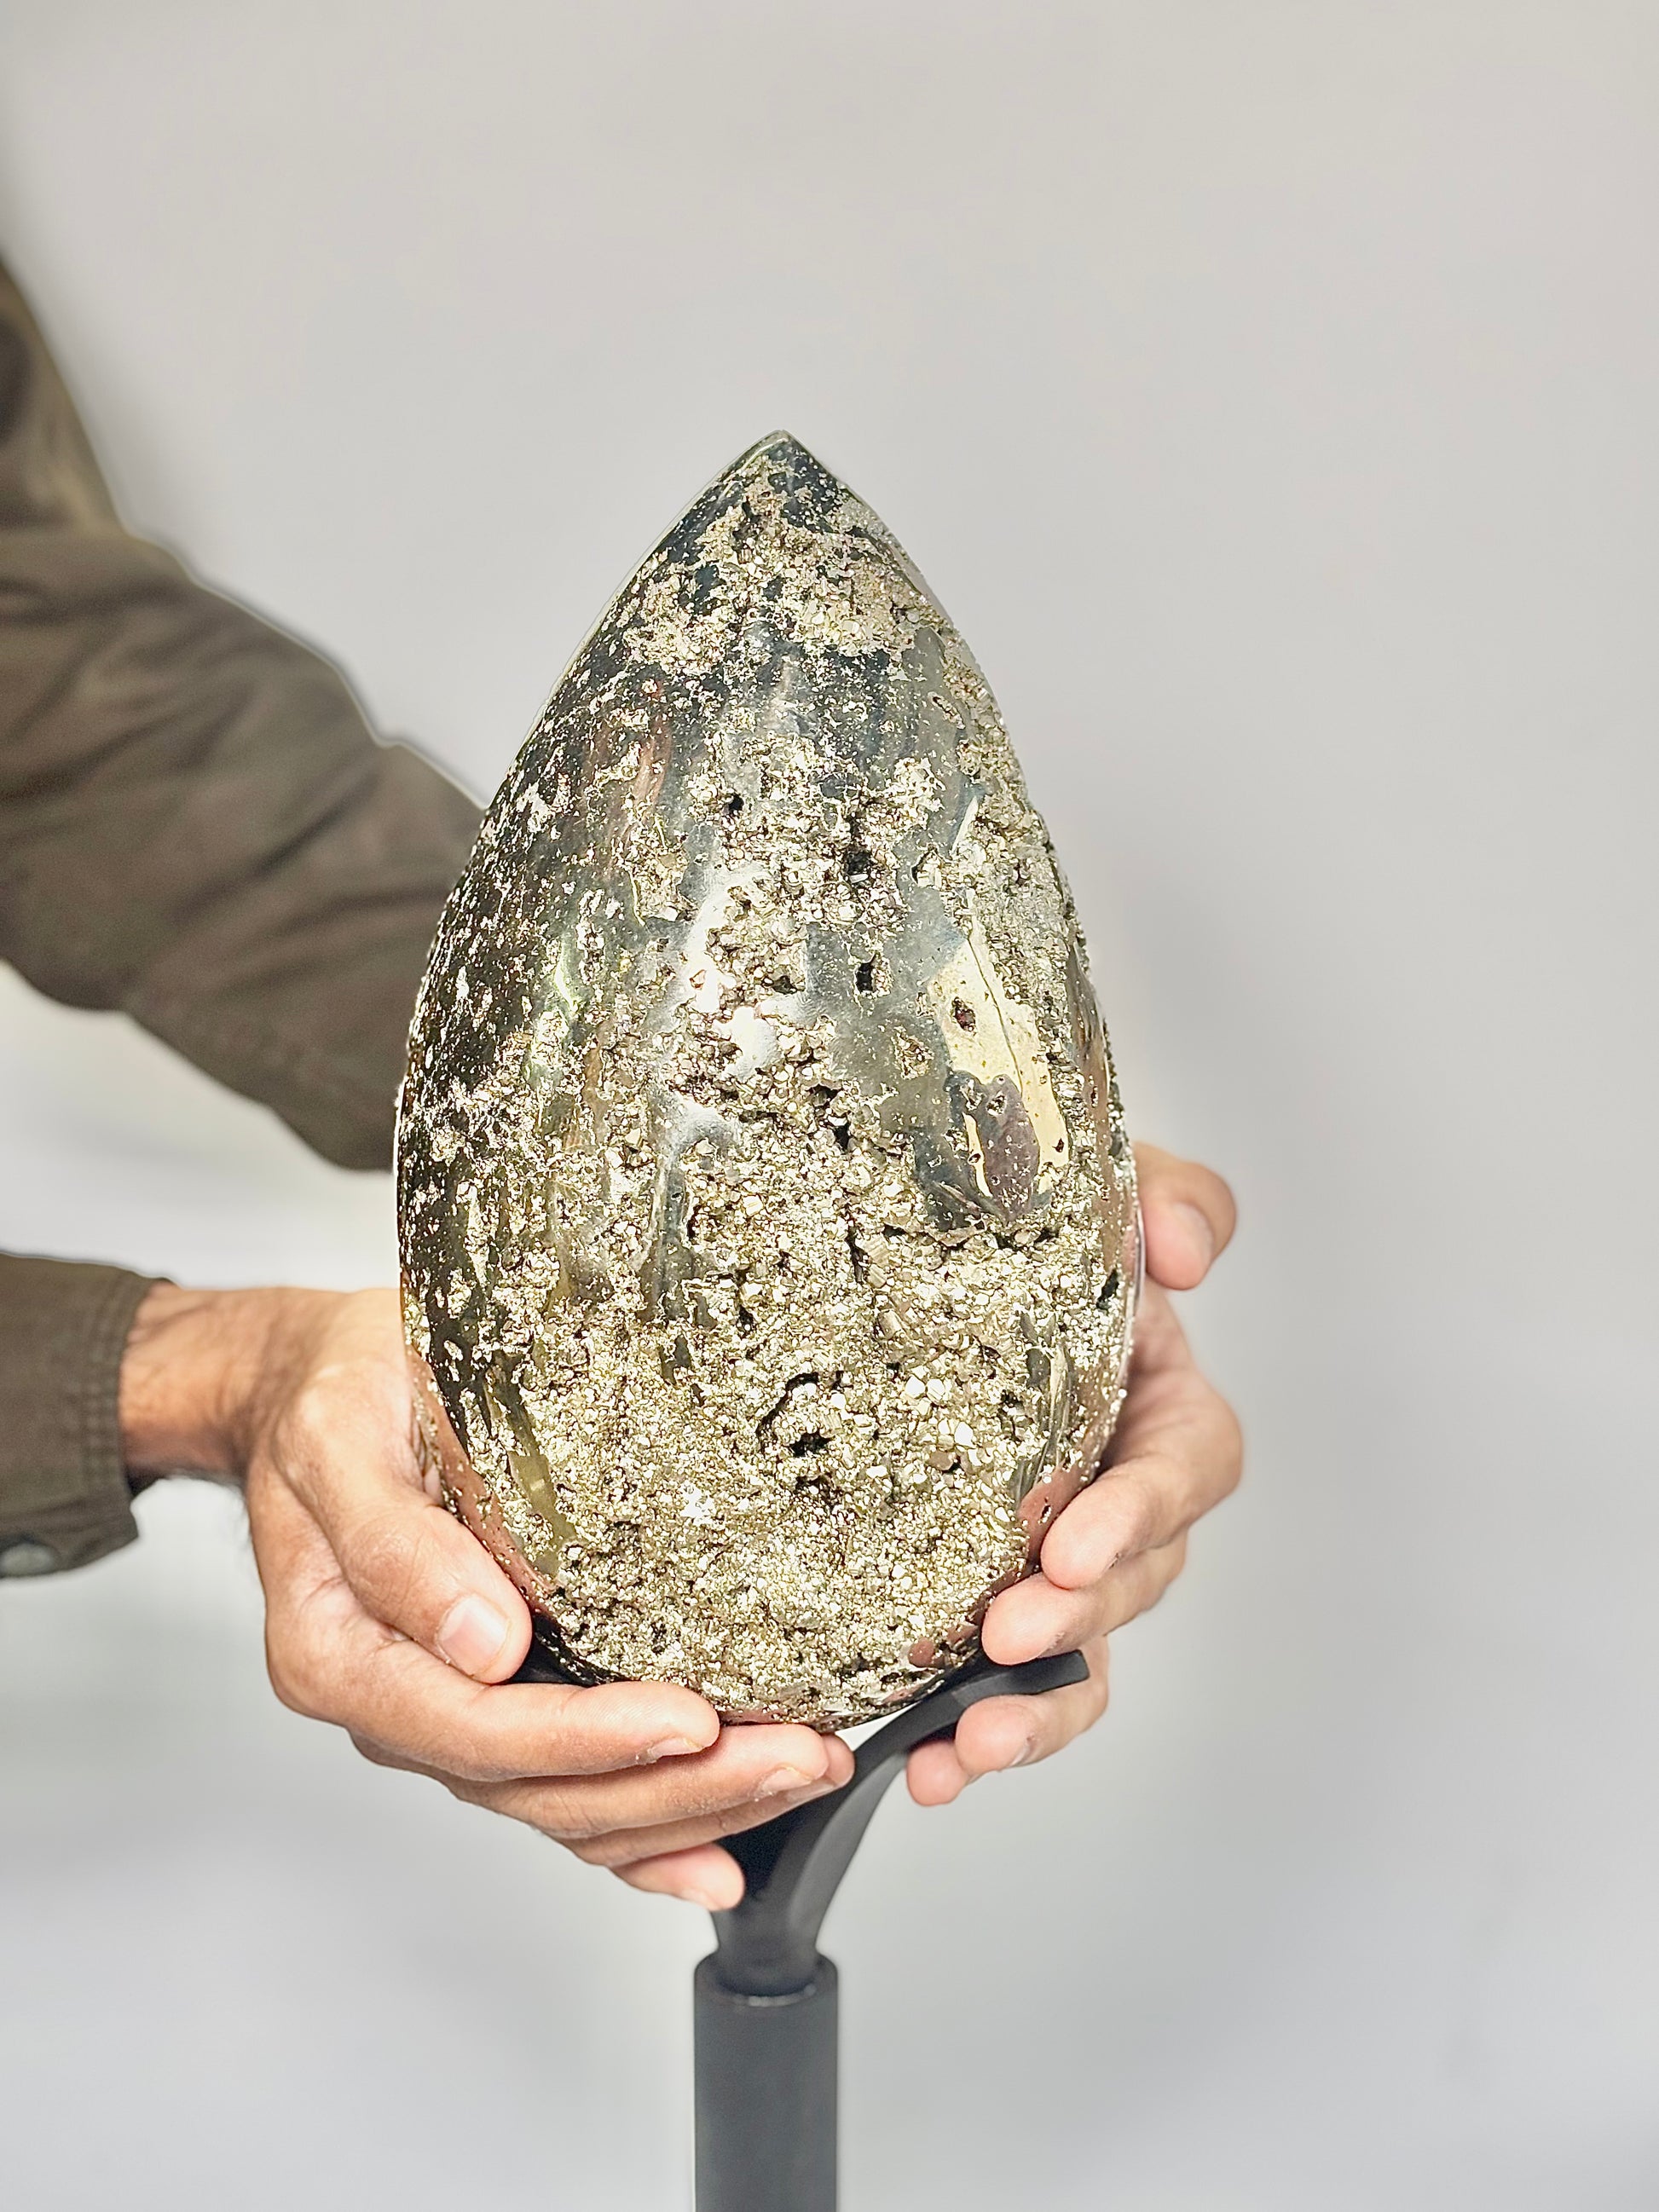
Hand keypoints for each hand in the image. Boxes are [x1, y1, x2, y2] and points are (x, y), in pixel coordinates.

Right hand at [118, 1285, 850, 1908]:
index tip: (689, 1723)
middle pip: (540, 1787)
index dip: (589, 1740)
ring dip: (692, 1806)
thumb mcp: (340, 1441)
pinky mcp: (497, 1703)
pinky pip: (572, 1793)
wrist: (312, 1384)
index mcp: (342, 1656)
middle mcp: (397, 1703)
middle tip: (795, 1755)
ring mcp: (449, 1713)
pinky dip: (649, 1836)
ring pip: (571, 1804)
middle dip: (678, 1786)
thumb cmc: (333, 1396)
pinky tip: (720, 1856)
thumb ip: (394, 1544)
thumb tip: (480, 1641)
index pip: (477, 1731)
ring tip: (798, 1774)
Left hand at [902, 1143, 1240, 1806]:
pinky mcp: (977, 1601)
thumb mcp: (1091, 1179)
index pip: (1189, 1467)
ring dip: (1034, 1710)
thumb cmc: (1012, 1213)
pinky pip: (999, 1684)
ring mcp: (1052, 1556)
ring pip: (1079, 1657)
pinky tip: (916, 1767)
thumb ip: (1164, 1193)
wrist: (907, 1232)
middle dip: (1078, 1620)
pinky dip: (968, 1733)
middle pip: (1135, 1580)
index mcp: (1157, 1397)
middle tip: (1005, 1635)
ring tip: (962, 1744)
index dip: (1141, 1512)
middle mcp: (1118, 1490)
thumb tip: (1182, 1254)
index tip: (1071, 1544)